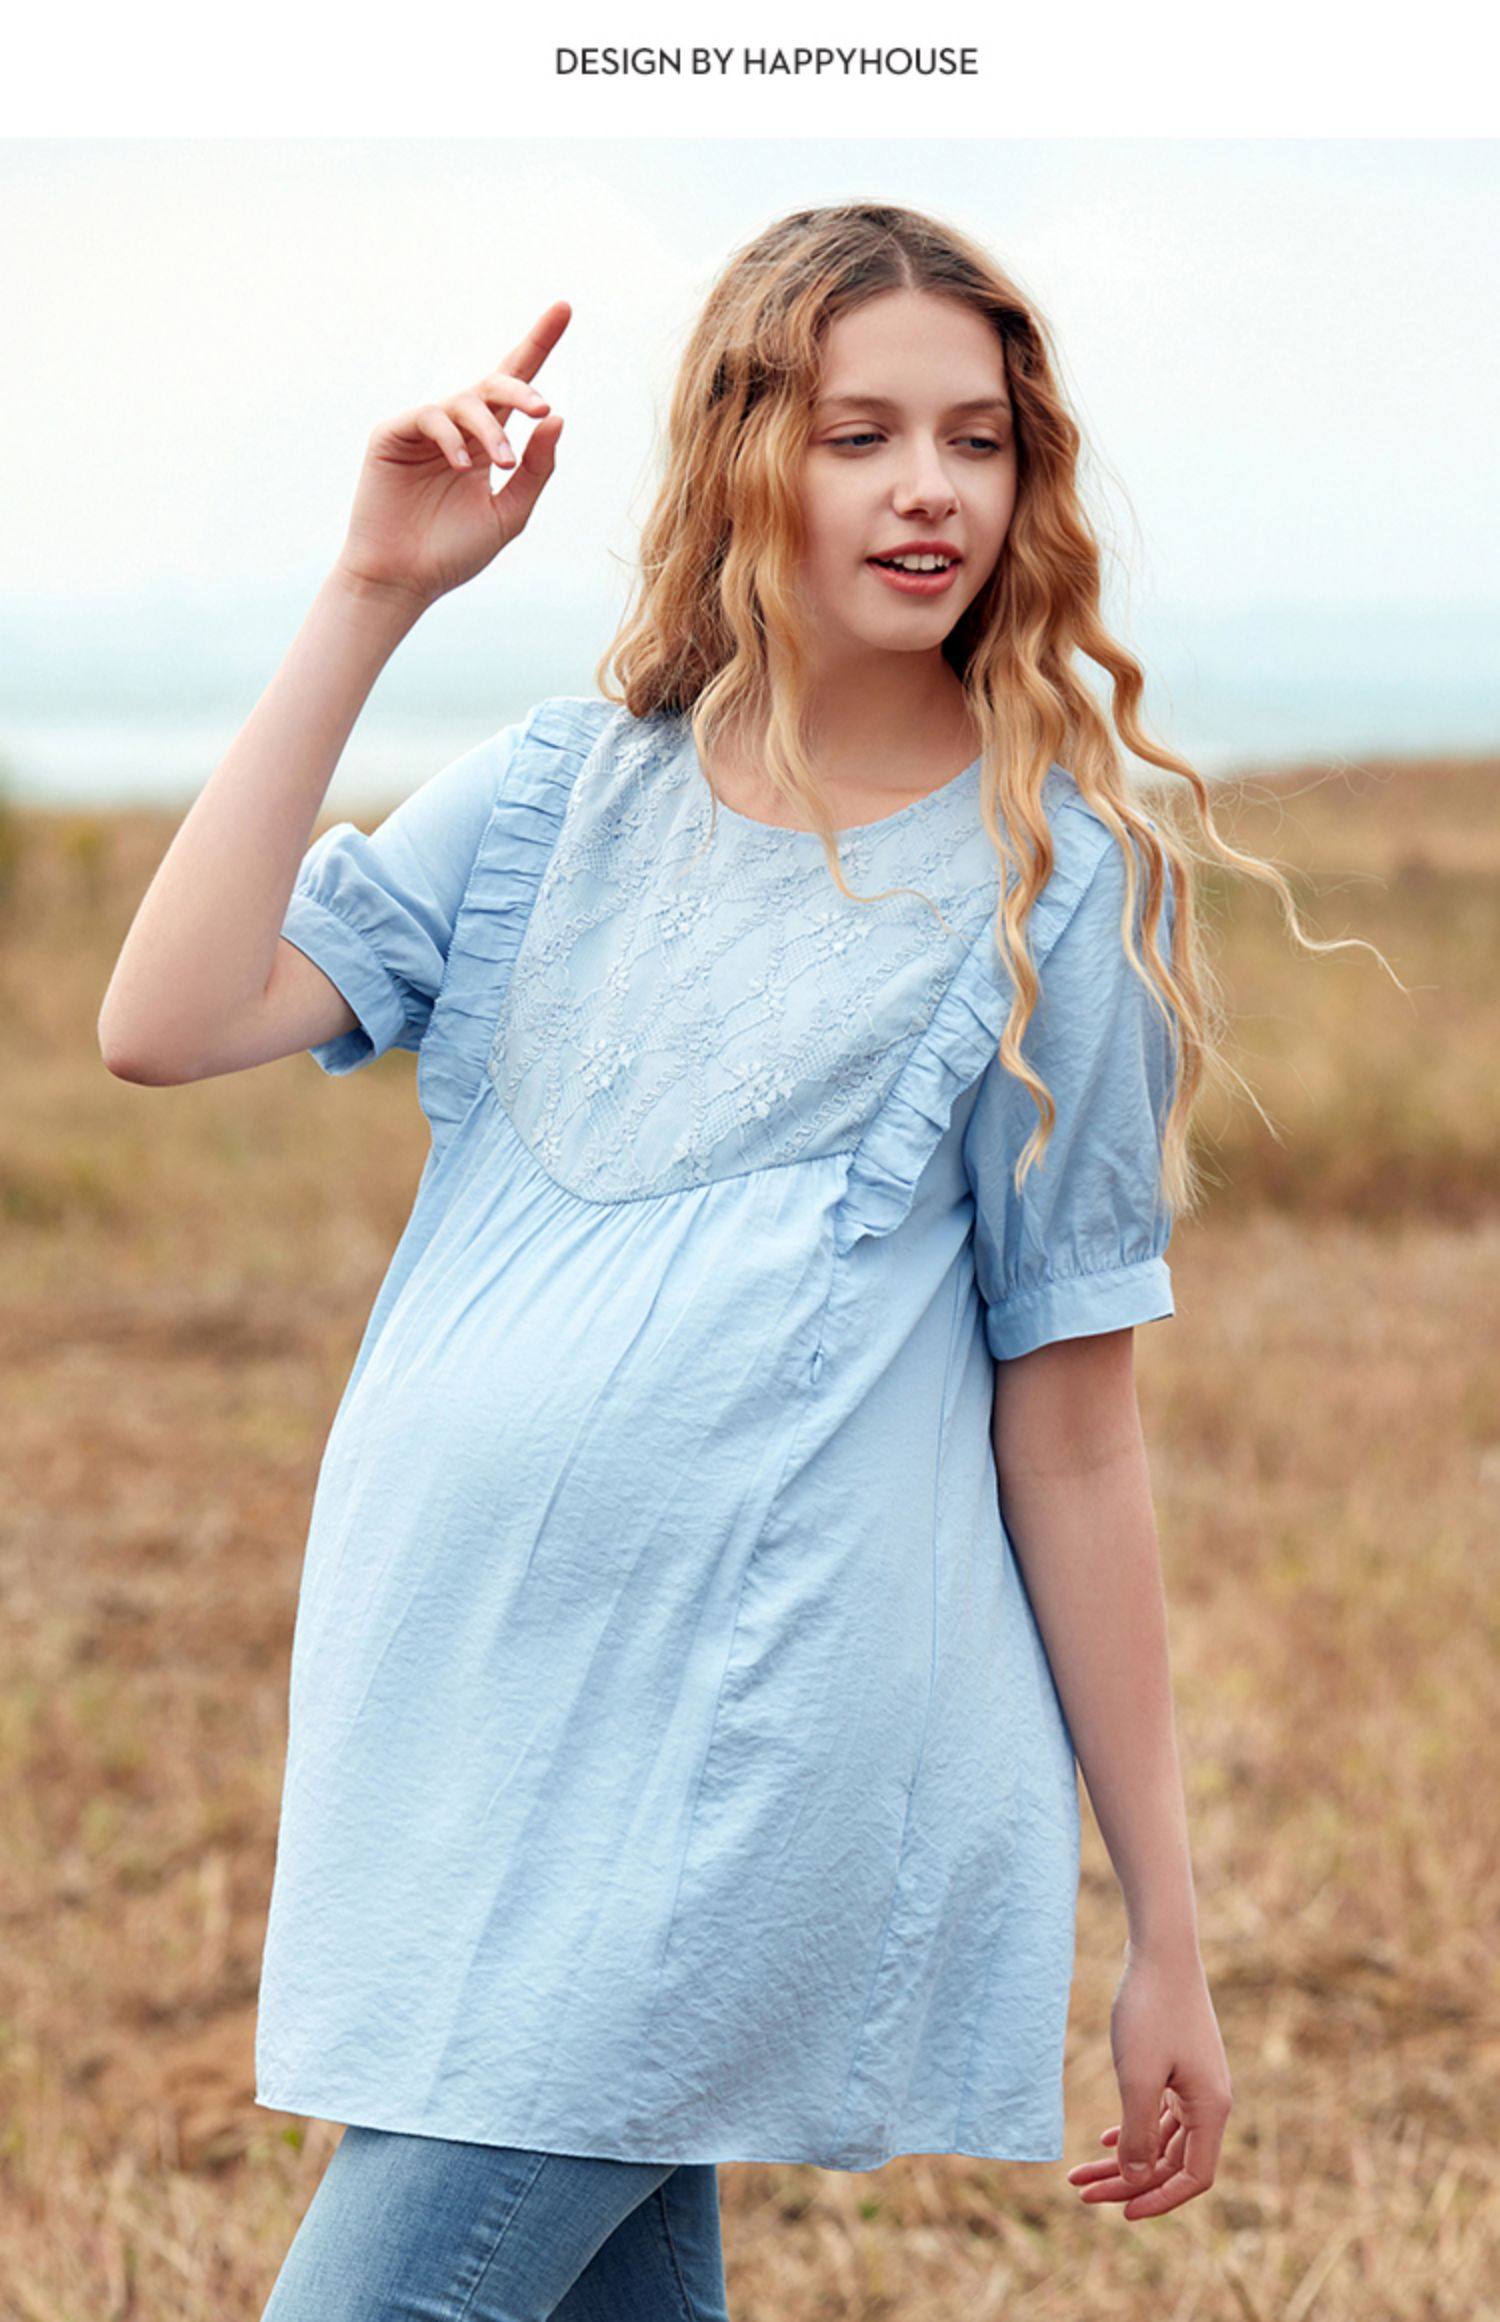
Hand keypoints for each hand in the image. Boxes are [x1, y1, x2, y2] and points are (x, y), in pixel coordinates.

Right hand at [335, 300, 571, 611]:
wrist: (403, 580)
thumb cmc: (453, 552)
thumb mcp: (509, 513)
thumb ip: (535, 469)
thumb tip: (557, 419)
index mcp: (488, 443)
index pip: (517, 386)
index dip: (539, 344)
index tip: (564, 308)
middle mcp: (458, 428)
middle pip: (495, 384)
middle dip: (522, 388)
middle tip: (542, 407)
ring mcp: (424, 428)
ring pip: (465, 401)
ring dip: (490, 430)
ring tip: (499, 463)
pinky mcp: (392, 433)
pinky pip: (429, 416)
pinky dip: (451, 437)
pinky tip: (461, 465)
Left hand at [1066, 1943, 1232, 2220]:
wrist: (1161, 1949)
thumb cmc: (1149, 2009)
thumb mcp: (1138, 2076)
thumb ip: (1138, 2132)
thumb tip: (1135, 2179)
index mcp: (1211, 2108)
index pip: (1194, 2178)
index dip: (1158, 2200)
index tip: (1120, 2212)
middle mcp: (1211, 2101)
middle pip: (1172, 2163)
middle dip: (1126, 2182)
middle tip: (1080, 2193)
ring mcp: (1197, 2084)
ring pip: (1162, 2140)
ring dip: (1124, 2159)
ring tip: (1079, 2174)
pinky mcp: (1181, 2066)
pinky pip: (1162, 2115)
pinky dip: (1134, 2130)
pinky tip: (1106, 2138)